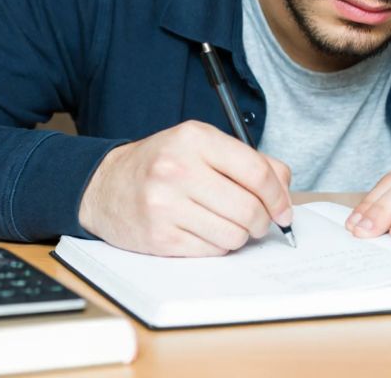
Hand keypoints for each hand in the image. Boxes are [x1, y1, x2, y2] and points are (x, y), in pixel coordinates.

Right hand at [78, 120, 292, 256]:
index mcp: (195, 139)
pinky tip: (203, 231)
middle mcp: (178, 170)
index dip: (279, 197)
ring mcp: (165, 205)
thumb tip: (285, 189)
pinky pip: (211, 251)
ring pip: (233, 235)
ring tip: (225, 223)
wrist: (105, 186)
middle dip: (262, 221)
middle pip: (248, 209)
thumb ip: (249, 161)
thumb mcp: (202, 146)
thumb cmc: (162, 165)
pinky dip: (216, 246)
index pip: (257, 172)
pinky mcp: (159, 237)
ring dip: (238, 236)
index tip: (284, 210)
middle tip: (258, 222)